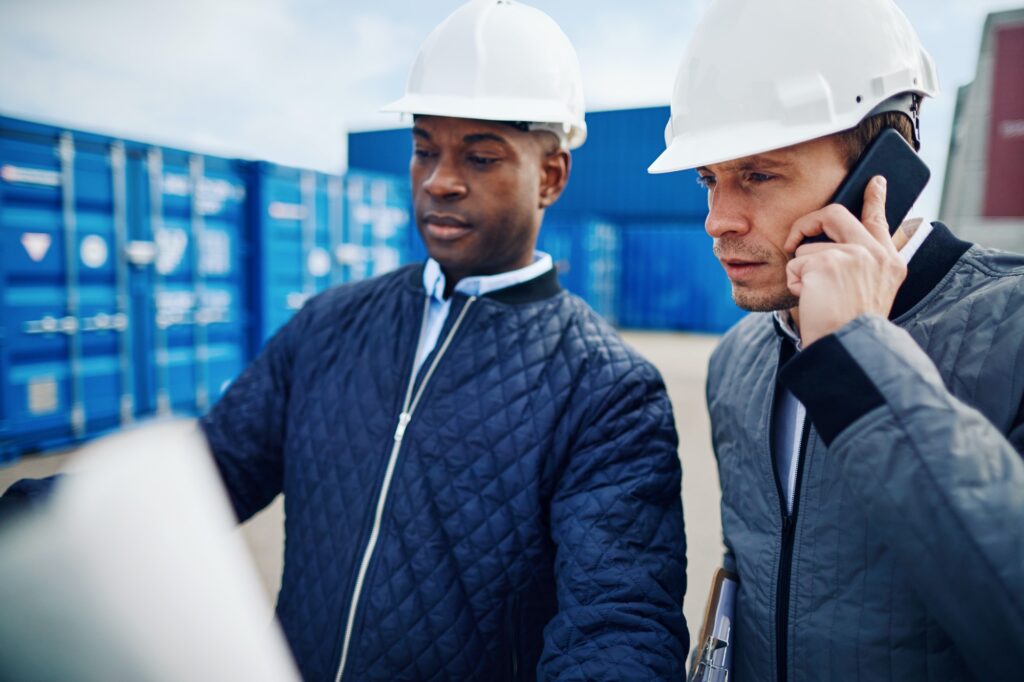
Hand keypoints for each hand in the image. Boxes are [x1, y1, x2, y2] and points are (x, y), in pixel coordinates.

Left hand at [783, 176, 907, 346]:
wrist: (847, 347)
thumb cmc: (849, 326)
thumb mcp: (868, 291)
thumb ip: (860, 264)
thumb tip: (835, 242)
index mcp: (890, 262)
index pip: (880, 220)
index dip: (875, 198)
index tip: (874, 181)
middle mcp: (876, 254)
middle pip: (834, 213)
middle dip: (806, 222)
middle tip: (793, 238)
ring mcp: (853, 255)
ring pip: (808, 246)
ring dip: (801, 271)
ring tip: (816, 296)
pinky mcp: (828, 262)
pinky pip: (796, 263)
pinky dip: (794, 283)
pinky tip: (810, 300)